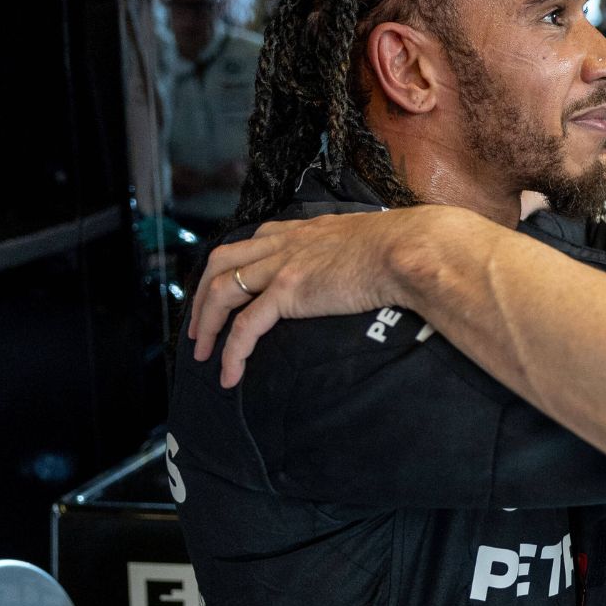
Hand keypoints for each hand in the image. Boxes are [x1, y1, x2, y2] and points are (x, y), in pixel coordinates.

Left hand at [186, 205, 486, 386]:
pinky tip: (229, 375)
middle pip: (220, 264)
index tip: (222, 293)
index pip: (247, 244)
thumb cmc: (399, 245)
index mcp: (297, 230)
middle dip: (201, 298)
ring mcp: (281, 265)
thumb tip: (361, 263)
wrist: (407, 249)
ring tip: (203, 356)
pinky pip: (245, 327)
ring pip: (220, 293)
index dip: (227, 269)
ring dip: (205, 325)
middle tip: (198, 330)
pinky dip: (231, 353)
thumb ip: (346, 248)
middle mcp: (281, 243)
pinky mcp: (288, 292)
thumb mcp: (361, 237)